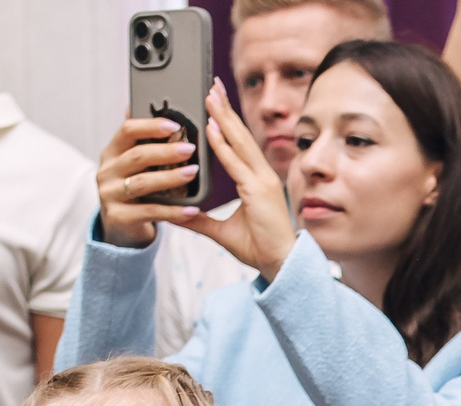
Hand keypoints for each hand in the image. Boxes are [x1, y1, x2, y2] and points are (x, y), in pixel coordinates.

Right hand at [94, 113, 203, 248]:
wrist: (120, 228)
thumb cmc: (134, 190)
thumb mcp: (133, 165)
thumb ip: (142, 142)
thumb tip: (150, 106)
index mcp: (112, 152)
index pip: (127, 130)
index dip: (150, 126)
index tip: (175, 125)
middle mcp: (106, 171)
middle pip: (137, 156)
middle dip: (165, 151)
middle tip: (190, 150)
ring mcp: (110, 195)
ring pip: (142, 183)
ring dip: (170, 177)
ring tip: (193, 173)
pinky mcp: (118, 218)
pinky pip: (149, 211)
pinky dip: (173, 211)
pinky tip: (192, 209)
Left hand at [178, 80, 297, 280]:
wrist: (280, 264)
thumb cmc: (259, 247)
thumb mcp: (222, 231)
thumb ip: (201, 220)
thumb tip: (180, 213)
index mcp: (256, 180)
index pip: (240, 144)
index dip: (227, 121)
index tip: (215, 103)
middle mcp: (262, 175)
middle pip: (241, 134)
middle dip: (225, 109)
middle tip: (212, 85)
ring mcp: (262, 180)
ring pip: (240, 142)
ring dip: (223, 117)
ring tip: (210, 95)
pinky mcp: (258, 190)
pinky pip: (236, 162)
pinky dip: (223, 144)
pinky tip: (211, 128)